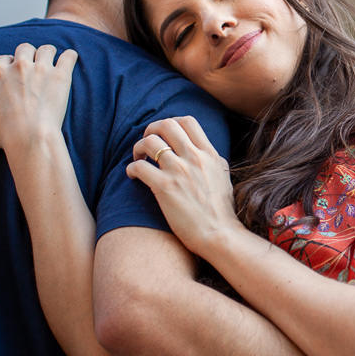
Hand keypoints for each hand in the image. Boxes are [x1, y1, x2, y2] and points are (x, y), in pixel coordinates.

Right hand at [0, 43, 77, 152]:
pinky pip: (69, 56)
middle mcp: (18, 66)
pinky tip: (69, 62)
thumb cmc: (3, 132)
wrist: (29, 136)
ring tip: (53, 63)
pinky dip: (70, 57)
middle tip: (36, 67)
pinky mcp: (61, 75)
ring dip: (50, 54)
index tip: (16, 75)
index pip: (4, 58)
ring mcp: (41, 68)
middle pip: (25, 48)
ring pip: (47, 48)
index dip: (11, 65)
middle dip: (30, 55)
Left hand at [126, 116, 241, 255]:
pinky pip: (139, 167)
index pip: (188, 121)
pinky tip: (133, 176)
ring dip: (138, 147)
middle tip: (147, 143)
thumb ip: (212, 160)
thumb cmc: (221, 210)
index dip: (171, 123)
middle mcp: (194, 158)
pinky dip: (131, 169)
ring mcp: (179, 171)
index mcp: (209, 154)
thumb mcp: (223, 176)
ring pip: (150, 142)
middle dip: (151, 130)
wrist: (219, 233)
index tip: (165, 135)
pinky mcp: (164, 187)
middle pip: (166, 125)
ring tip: (138, 158)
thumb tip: (203, 151)